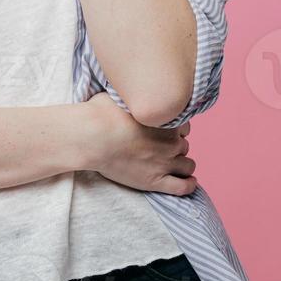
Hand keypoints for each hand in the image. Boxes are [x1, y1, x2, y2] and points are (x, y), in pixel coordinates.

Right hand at [80, 91, 197, 195]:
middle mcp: (171, 142)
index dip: (174, 130)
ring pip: (188, 165)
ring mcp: (165, 163)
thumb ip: (136, 98)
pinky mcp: (155, 181)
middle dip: (174, 147)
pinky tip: (188, 182)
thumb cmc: (101, 114)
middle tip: (159, 148)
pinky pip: (182, 187)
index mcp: (167, 120)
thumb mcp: (122, 95)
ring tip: (172, 165)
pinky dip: (189, 185)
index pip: (184, 127)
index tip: (164, 132)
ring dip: (182, 164)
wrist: (92, 138)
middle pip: (184, 146)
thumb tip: (135, 93)